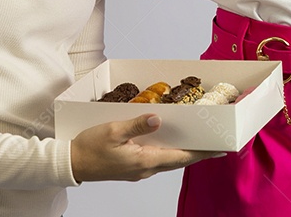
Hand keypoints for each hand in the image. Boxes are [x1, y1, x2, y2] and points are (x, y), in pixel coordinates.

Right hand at [70, 114, 223, 181]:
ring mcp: (139, 171)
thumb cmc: (90, 147)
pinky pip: (157, 160)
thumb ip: (138, 124)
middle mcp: (145, 169)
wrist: (71, 164)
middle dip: (198, 153)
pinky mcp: (132, 168)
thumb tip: (158, 118)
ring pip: (168, 161)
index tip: (219, 149)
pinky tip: (169, 144)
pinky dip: (169, 153)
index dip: (201, 153)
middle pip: (178, 160)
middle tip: (215, 145)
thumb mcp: (113, 130)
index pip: (181, 157)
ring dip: (183, 153)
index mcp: (145, 160)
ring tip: (198, 142)